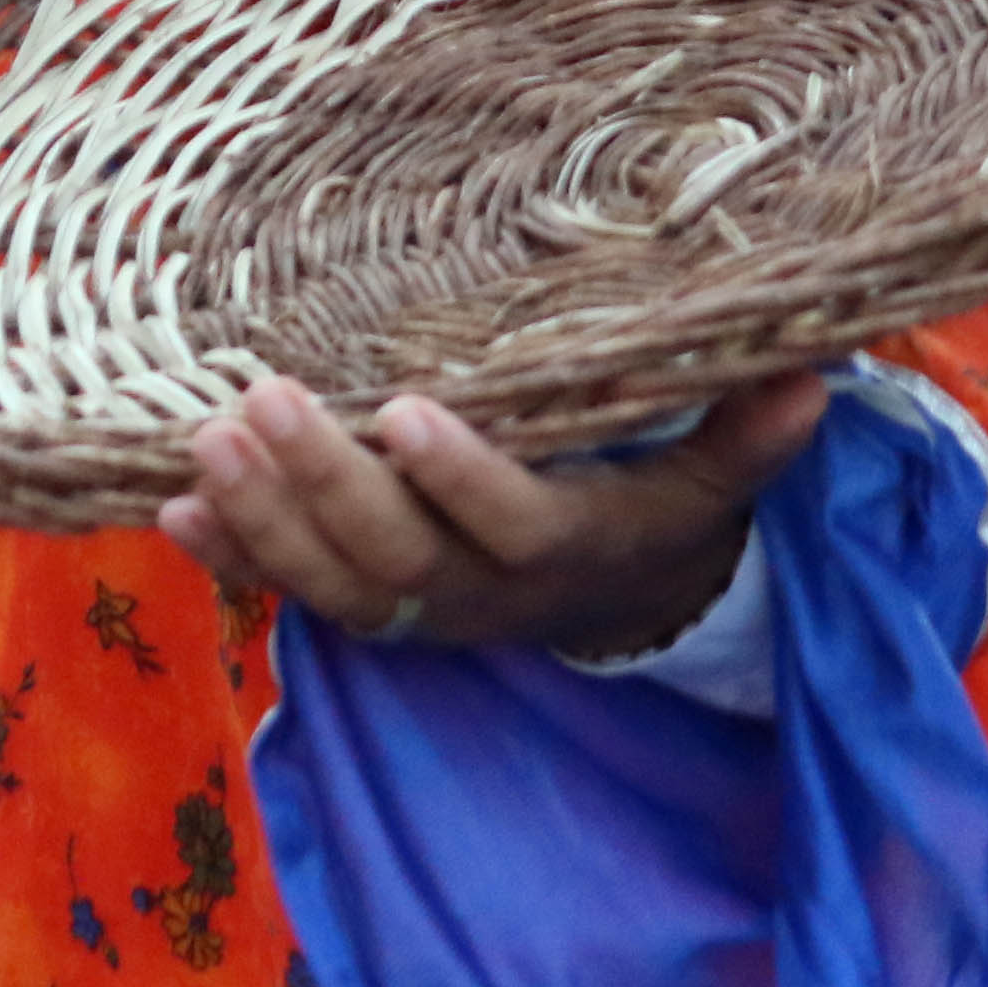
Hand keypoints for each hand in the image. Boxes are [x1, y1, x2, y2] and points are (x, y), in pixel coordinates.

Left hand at [157, 370, 826, 659]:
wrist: (621, 611)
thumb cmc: (660, 509)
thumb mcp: (711, 481)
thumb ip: (746, 434)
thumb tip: (813, 375)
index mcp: (568, 547)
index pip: (512, 521)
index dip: (460, 476)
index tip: (409, 410)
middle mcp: (485, 594)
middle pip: (397, 555)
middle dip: (324, 482)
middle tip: (259, 400)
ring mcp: (420, 610)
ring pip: (333, 585)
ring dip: (263, 517)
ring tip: (206, 438)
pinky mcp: (372, 610)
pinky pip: (293, 597)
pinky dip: (233, 560)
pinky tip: (173, 509)